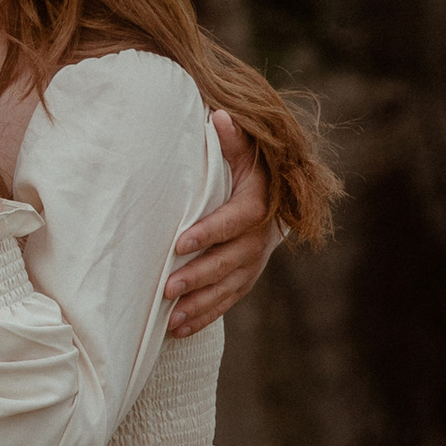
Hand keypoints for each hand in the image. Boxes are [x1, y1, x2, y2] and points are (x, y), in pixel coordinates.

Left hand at [164, 113, 279, 336]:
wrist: (278, 199)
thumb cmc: (250, 172)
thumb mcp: (246, 153)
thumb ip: (232, 140)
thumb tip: (220, 116)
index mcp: (257, 207)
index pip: (234, 222)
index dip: (209, 233)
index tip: (179, 243)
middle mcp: (259, 240)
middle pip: (229, 262)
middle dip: (199, 276)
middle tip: (167, 288)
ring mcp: (253, 263)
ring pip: (228, 288)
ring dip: (200, 304)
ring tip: (171, 318)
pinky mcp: (246, 279)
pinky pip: (227, 301)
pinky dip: (204, 316)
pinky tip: (179, 328)